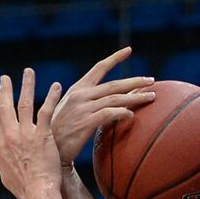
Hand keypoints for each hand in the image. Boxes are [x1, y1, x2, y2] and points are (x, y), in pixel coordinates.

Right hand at [0, 68, 63, 198]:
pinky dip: (51, 97)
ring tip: (29, 72)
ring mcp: (26, 134)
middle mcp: (10, 136)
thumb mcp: (4, 173)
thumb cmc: (23, 188)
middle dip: (5, 90)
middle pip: (5, 107)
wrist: (37, 193)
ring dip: (27, 86)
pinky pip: (46, 111)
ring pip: (25, 103)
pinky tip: (56, 86)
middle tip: (5, 78)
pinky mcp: (43, 135)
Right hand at [51, 47, 156, 164]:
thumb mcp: (70, 109)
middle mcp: (81, 95)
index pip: (99, 68)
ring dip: (135, 97)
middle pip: (114, 84)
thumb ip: (87, 101)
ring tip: (151, 96)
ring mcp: (83, 108)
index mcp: (77, 88)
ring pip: (115, 98)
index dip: (115, 58)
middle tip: (151, 80)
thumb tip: (106, 99)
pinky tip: (132, 115)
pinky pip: (110, 114)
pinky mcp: (86, 122)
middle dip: (135, 82)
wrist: (48, 148)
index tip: (129, 50)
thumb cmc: (60, 130)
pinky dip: (123, 113)